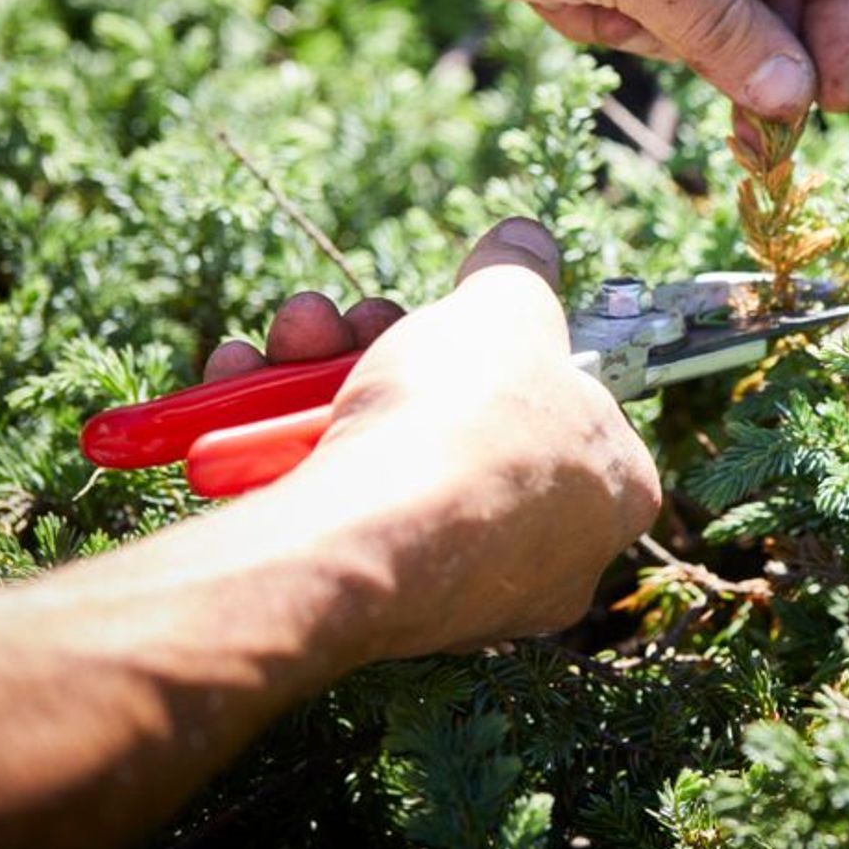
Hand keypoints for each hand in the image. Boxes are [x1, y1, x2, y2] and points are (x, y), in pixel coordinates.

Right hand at [208, 218, 660, 656]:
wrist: (362, 542)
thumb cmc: (464, 422)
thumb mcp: (505, 310)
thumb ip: (518, 273)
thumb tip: (526, 238)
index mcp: (610, 494)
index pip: (575, 411)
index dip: (515, 351)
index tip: (464, 315)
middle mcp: (547, 557)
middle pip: (465, 426)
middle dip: (389, 351)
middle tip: (354, 318)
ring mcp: (457, 593)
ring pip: (387, 461)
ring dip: (320, 379)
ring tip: (292, 338)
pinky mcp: (365, 609)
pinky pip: (332, 511)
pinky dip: (275, 445)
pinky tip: (239, 389)